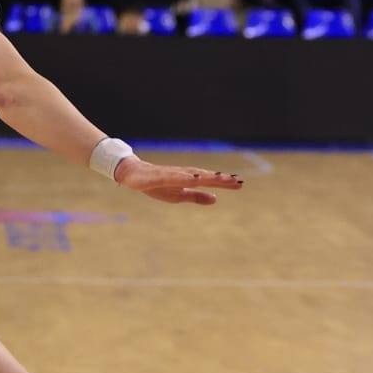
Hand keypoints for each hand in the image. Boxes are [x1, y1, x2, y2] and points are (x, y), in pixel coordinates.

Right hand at [113, 157, 244, 204]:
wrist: (133, 175)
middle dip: (220, 178)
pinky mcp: (159, 176)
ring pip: (192, 174)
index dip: (224, 182)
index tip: (240, 184)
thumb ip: (196, 196)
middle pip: (204, 176)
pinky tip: (193, 177)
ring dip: (206, 176)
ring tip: (220, 177)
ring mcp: (171, 173)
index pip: (209, 180)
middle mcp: (183, 174)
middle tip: (237, 181)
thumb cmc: (156, 184)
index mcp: (188, 179)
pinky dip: (184, 176)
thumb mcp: (178, 195)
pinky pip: (173, 176)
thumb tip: (216, 199)